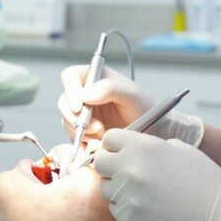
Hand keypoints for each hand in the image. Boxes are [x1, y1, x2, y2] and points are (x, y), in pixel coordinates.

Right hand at [58, 65, 203, 145]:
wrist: (155, 133)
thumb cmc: (146, 108)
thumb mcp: (132, 95)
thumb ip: (110, 89)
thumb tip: (85, 94)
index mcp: (95, 78)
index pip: (70, 76)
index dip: (70, 89)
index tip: (78, 105)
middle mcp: (86, 94)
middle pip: (64, 101)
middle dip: (75, 116)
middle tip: (95, 128)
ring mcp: (85, 114)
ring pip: (67, 121)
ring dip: (81, 131)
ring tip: (102, 135)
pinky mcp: (86, 132)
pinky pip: (74, 137)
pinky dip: (83, 142)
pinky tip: (99, 144)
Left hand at [95, 130, 220, 220]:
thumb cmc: (208, 184)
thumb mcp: (184, 150)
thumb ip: (155, 145)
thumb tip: (136, 147)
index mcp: (145, 147)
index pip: (109, 138)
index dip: (115, 145)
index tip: (122, 152)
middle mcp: (131, 169)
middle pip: (100, 162)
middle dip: (111, 166)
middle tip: (126, 172)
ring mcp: (128, 196)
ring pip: (106, 188)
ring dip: (118, 188)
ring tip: (143, 192)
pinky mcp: (129, 219)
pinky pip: (116, 209)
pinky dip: (126, 208)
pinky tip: (148, 207)